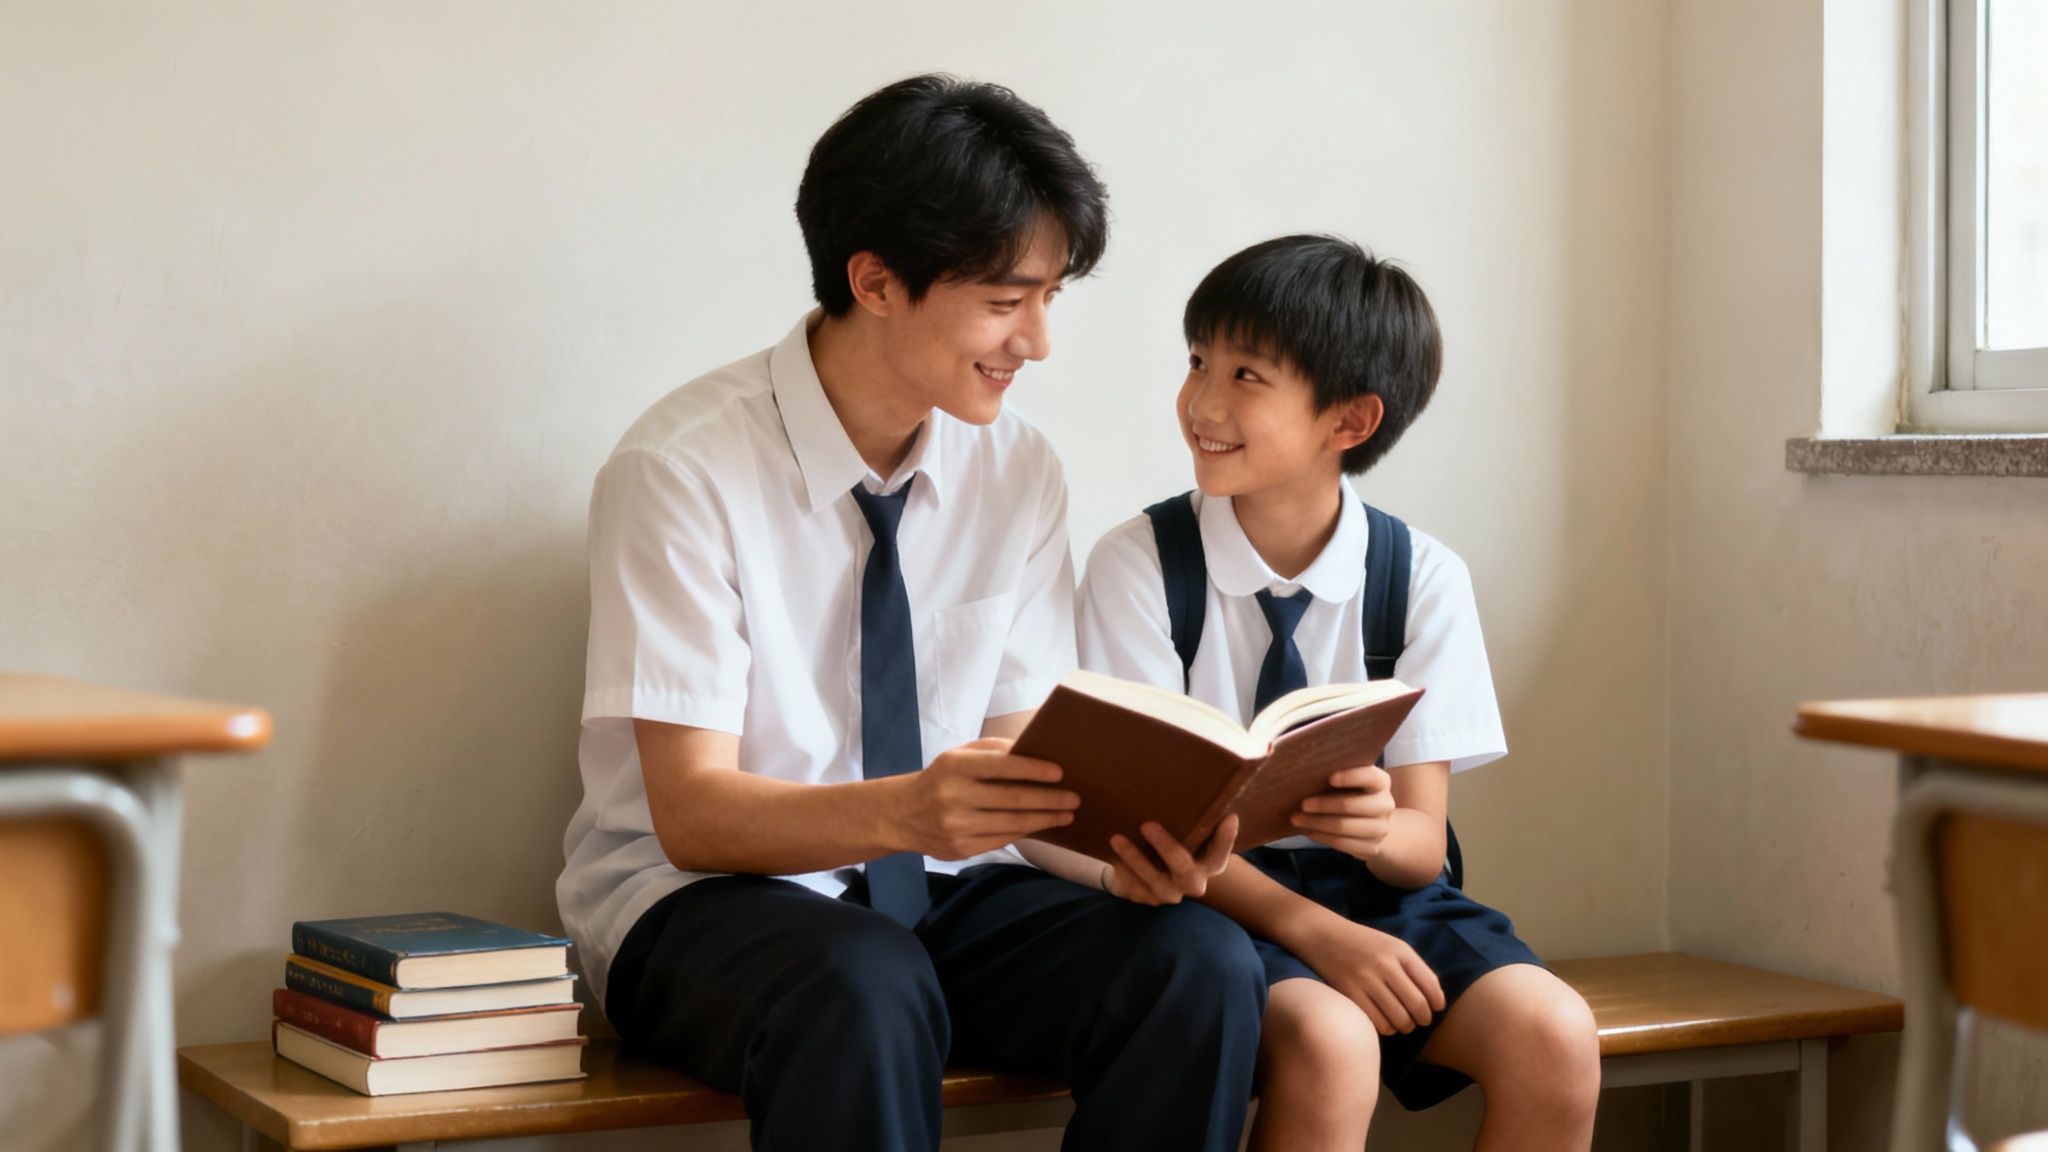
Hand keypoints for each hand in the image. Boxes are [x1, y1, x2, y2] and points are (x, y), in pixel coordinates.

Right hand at [889, 738, 1079, 859]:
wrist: (901, 815)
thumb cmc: (941, 778)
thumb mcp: (958, 756)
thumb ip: (993, 751)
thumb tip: (1034, 752)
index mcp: (954, 766)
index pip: (1000, 766)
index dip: (1032, 769)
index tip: (1059, 772)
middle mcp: (953, 796)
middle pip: (1012, 799)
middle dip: (1048, 799)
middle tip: (1074, 798)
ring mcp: (956, 826)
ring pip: (1011, 823)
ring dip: (1044, 819)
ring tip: (1066, 814)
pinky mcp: (960, 849)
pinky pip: (1002, 839)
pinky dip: (1025, 832)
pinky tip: (1041, 825)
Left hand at [1101, 815, 1238, 905]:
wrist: (1149, 870)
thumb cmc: (1176, 839)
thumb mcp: (1186, 830)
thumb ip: (1192, 816)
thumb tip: (1199, 772)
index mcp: (1209, 864)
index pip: (1221, 853)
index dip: (1225, 838)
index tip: (1229, 817)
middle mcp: (1192, 882)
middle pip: (1185, 871)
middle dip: (1166, 848)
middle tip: (1147, 824)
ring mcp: (1169, 893)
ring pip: (1153, 881)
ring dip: (1134, 859)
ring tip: (1116, 838)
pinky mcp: (1145, 897)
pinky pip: (1133, 887)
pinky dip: (1121, 870)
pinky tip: (1111, 853)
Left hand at [1290, 764, 1394, 859]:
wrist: (1372, 824)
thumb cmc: (1352, 794)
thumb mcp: (1349, 781)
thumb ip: (1336, 775)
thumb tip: (1305, 773)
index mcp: (1381, 782)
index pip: (1371, 777)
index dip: (1352, 777)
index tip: (1330, 778)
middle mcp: (1385, 805)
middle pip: (1351, 805)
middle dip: (1323, 805)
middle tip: (1302, 804)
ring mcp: (1381, 828)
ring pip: (1344, 827)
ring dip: (1317, 823)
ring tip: (1297, 819)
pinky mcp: (1372, 848)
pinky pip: (1343, 844)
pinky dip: (1322, 837)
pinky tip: (1309, 832)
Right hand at [1299, 918, 1445, 1035]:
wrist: (1323, 935)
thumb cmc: (1363, 944)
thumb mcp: (1392, 946)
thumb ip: (1415, 969)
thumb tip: (1437, 1001)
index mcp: (1399, 951)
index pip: (1430, 984)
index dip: (1437, 1003)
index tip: (1435, 1009)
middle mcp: (1385, 964)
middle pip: (1416, 1005)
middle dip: (1423, 1019)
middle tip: (1420, 1021)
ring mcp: (1365, 979)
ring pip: (1398, 1018)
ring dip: (1405, 1026)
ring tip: (1403, 1024)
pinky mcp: (1349, 993)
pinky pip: (1377, 1022)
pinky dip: (1386, 1028)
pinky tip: (1385, 1023)